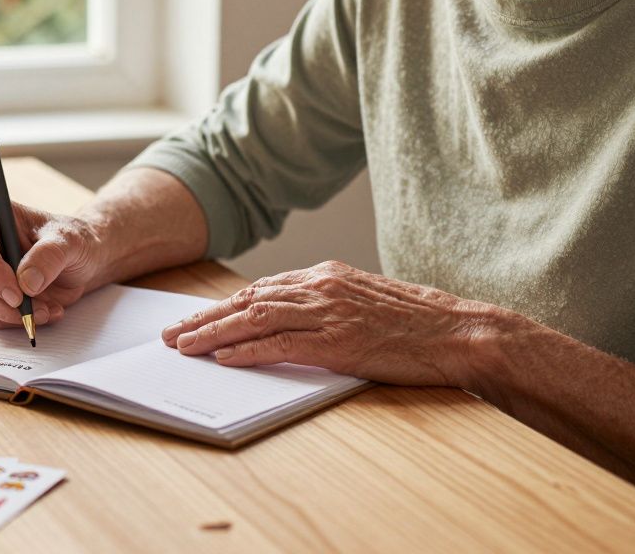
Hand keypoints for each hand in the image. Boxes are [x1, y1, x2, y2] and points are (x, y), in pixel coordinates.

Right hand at [0, 196, 106, 329]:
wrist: (75, 261)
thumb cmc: (69, 240)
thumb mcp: (70, 241)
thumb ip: (50, 256)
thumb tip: (26, 283)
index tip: (19, 295)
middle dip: (3, 303)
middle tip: (37, 311)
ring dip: (13, 314)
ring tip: (48, 309)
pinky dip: (15, 320)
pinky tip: (41, 311)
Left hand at [160, 260, 498, 387]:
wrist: (462, 332)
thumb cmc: (421, 324)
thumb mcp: (368, 303)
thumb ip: (330, 306)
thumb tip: (294, 323)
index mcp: (328, 276)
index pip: (262, 289)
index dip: (224, 306)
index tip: (196, 318)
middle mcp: (322, 288)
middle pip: (248, 300)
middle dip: (205, 318)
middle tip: (172, 333)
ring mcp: (330, 313)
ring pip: (255, 319)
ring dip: (213, 333)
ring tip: (183, 347)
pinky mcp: (339, 342)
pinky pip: (280, 344)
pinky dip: (246, 351)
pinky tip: (223, 358)